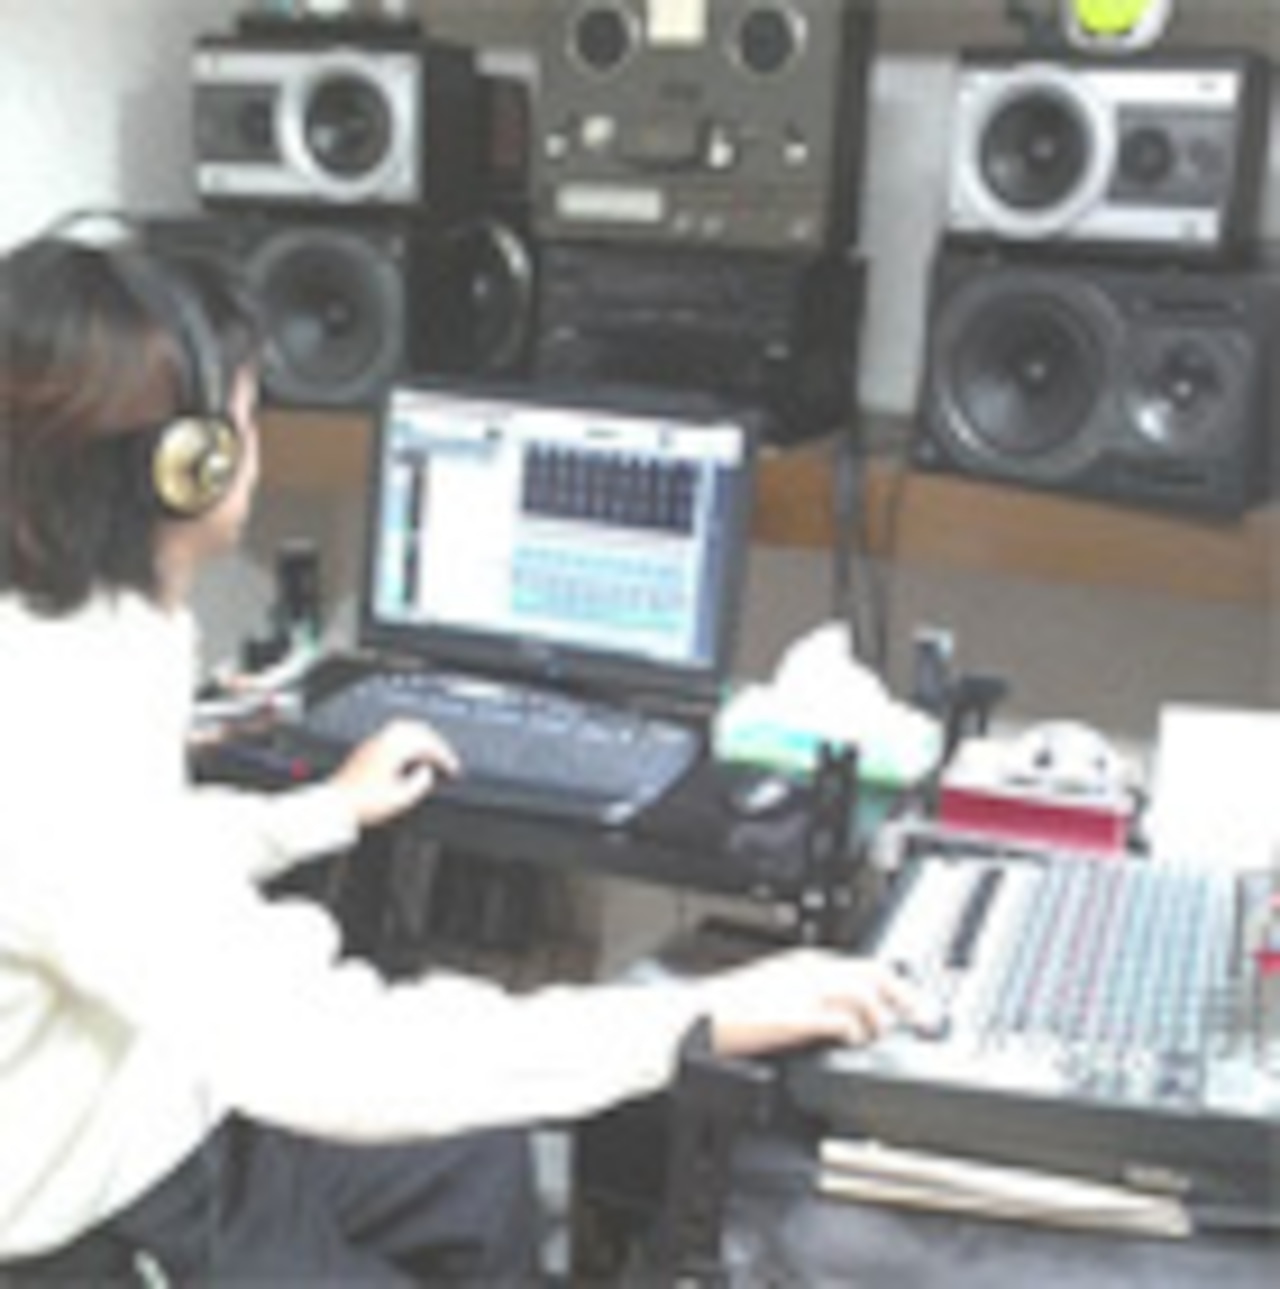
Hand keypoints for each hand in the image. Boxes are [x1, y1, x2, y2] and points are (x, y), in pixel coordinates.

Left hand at [329, 719, 459, 827]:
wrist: (337, 806)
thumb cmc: (364, 804)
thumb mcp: (400, 799)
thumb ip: (420, 783)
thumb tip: (427, 772)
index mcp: (394, 749)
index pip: (427, 744)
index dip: (445, 756)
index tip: (453, 768)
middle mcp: (384, 741)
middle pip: (417, 729)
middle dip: (436, 741)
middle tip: (446, 756)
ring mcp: (374, 742)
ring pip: (404, 726)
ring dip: (422, 735)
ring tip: (431, 749)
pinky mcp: (367, 748)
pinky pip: (392, 732)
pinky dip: (407, 737)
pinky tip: (408, 751)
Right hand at [696, 949, 931, 1058]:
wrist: (696, 1017)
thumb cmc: (726, 1008)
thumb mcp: (772, 987)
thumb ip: (803, 991)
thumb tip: (831, 1010)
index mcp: (805, 963)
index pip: (861, 964)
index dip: (891, 984)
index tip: (906, 1001)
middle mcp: (810, 972)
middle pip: (874, 973)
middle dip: (904, 996)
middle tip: (921, 1018)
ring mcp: (805, 993)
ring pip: (865, 995)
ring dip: (880, 1018)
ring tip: (879, 1037)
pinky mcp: (797, 1018)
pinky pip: (842, 1022)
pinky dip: (854, 1032)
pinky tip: (853, 1044)